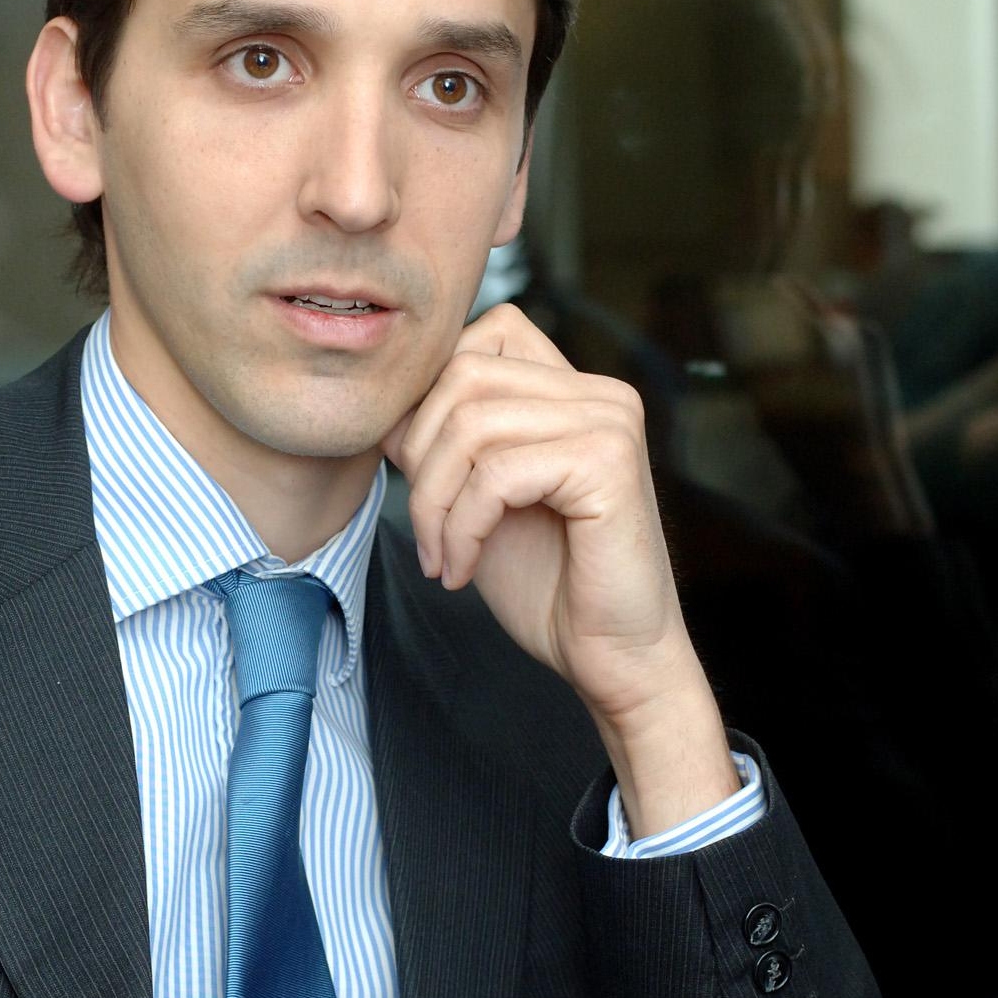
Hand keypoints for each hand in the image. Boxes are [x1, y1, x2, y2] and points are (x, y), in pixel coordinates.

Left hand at [383, 304, 737, 833]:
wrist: (610, 660)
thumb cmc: (546, 582)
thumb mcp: (474, 494)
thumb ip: (444, 437)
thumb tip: (388, 402)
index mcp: (574, 388)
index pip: (478, 338)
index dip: (428, 400)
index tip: (419, 475)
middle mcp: (600, 392)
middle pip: (463, 375)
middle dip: (421, 455)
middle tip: (426, 529)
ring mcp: (610, 421)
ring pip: (471, 423)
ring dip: (433, 500)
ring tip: (441, 554)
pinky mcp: (608, 461)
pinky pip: (496, 473)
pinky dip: (461, 526)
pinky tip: (461, 568)